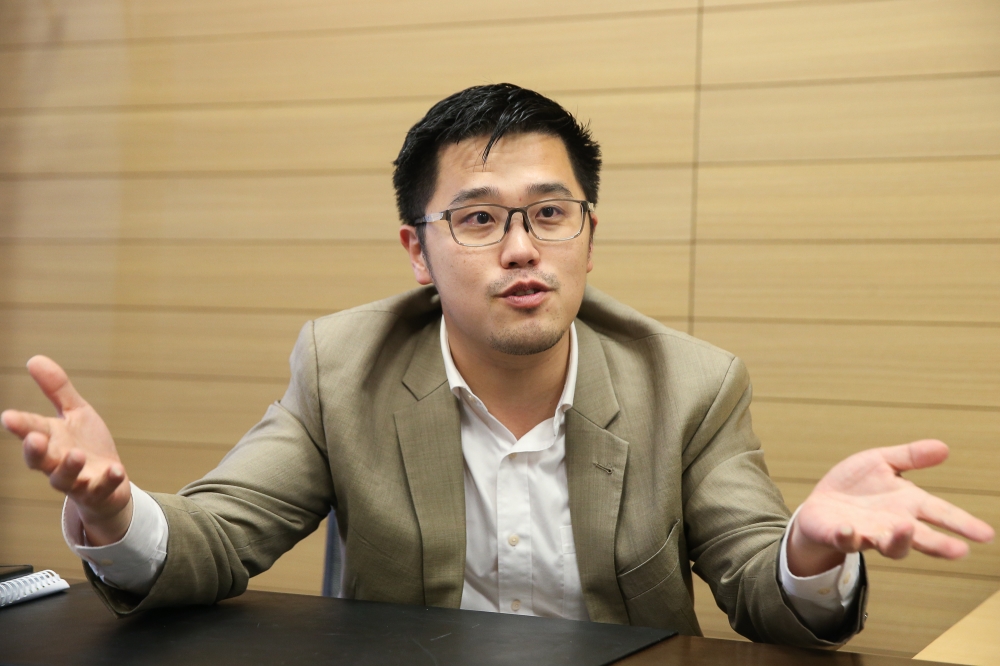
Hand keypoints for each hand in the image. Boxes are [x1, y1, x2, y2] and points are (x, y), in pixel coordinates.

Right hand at [1, 356, 132, 545]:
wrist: (109, 483)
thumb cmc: (86, 445)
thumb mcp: (76, 413)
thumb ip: (57, 390)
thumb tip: (33, 359)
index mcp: (51, 440)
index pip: (31, 430)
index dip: (19, 425)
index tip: (8, 417)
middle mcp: (58, 462)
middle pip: (40, 460)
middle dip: (35, 451)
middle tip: (34, 439)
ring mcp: (78, 479)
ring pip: (65, 478)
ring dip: (69, 467)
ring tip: (77, 454)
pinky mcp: (100, 491)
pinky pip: (102, 488)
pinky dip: (109, 480)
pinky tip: (117, 470)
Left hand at [787, 440, 994, 576]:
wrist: (821, 505)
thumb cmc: (856, 485)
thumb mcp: (882, 463)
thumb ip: (910, 457)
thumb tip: (944, 447)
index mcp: (906, 504)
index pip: (939, 513)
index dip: (961, 523)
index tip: (986, 534)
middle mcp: (892, 524)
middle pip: (921, 538)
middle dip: (939, 544)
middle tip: (959, 550)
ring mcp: (867, 533)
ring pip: (887, 545)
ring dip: (897, 539)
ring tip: (905, 528)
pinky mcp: (840, 536)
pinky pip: (845, 540)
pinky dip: (848, 536)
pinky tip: (849, 530)